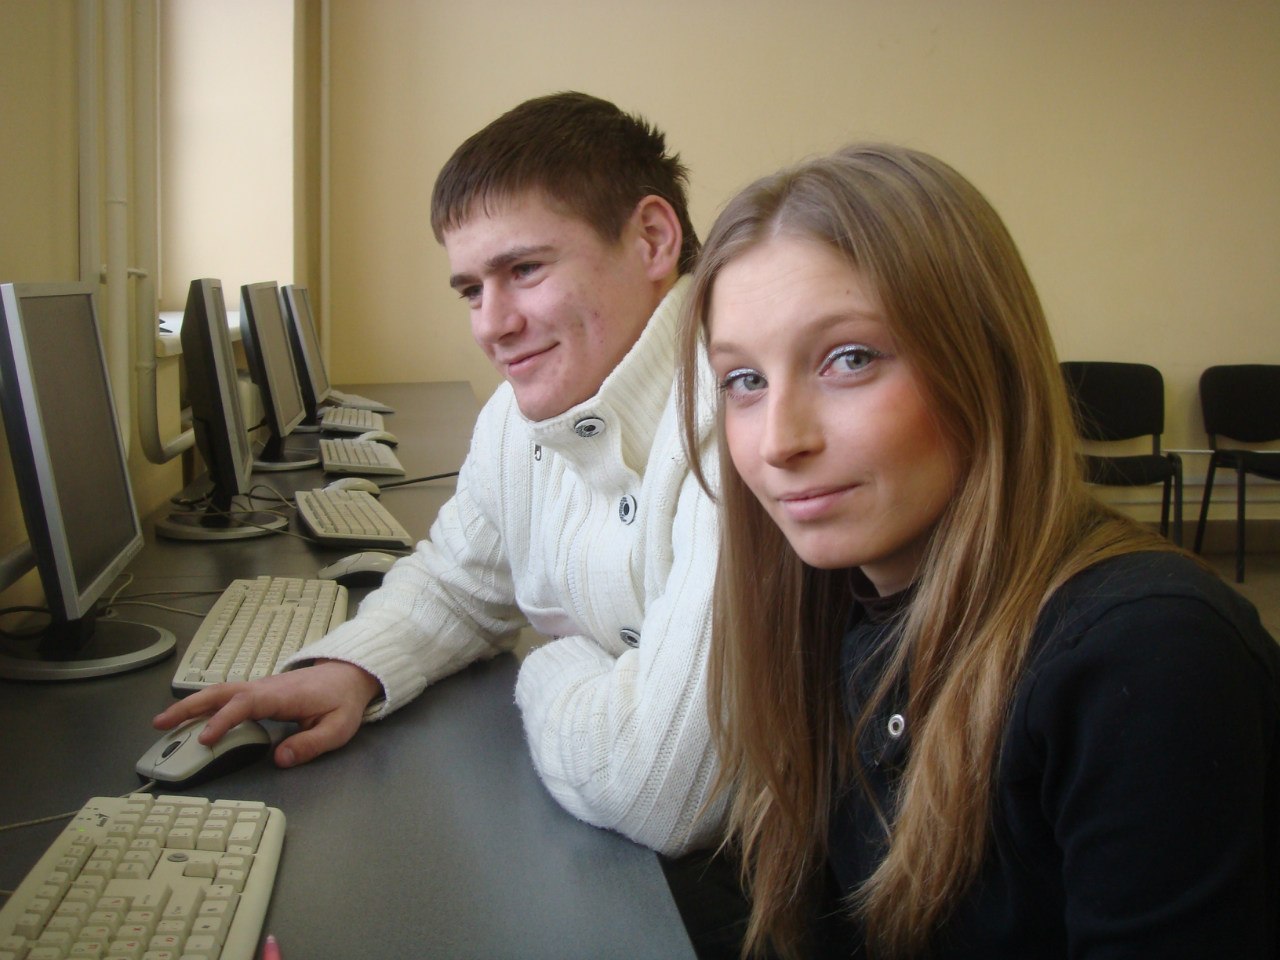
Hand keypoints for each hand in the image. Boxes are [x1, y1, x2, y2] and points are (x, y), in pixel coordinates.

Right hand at [152, 660, 382, 768]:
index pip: (246, 704)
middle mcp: (266, 687)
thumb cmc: (343, 700)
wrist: (351, 674)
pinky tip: (189, 718)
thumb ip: (310, 744)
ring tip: (163, 722)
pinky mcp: (259, 692)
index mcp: (283, 695)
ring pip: (219, 692)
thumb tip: (280, 759)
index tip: (205, 738)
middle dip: (188, 707)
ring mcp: (260, 687)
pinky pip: (226, 697)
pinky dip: (203, 705)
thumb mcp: (338, 728)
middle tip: (159, 724)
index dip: (224, 720)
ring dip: (190, 705)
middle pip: (221, 692)